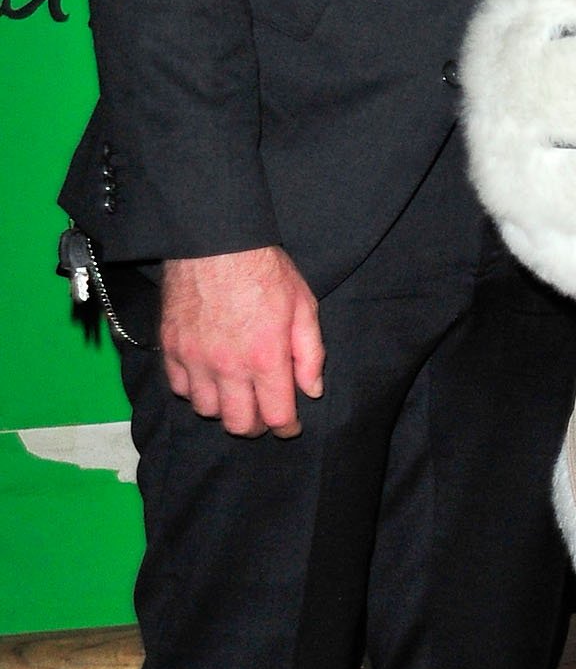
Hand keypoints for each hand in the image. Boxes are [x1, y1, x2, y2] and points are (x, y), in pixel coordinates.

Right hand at [160, 247, 323, 436]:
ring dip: (223, 409)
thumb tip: (311, 390)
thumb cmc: (264, 270)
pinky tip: (207, 378)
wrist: (215, 241)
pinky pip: (178, 387)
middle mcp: (227, 366)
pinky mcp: (171, 347)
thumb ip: (310, 354)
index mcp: (265, 358)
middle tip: (262, 415)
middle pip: (237, 424)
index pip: (275, 417)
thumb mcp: (303, 307)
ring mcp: (195, 359)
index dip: (286, 428)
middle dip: (255, 426)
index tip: (289, 426)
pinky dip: (193, 390)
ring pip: (206, 409)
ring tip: (235, 395)